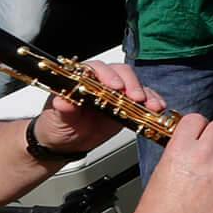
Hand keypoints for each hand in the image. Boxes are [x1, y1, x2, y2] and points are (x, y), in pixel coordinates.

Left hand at [35, 60, 149, 157]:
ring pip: (135, 84)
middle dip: (131, 83)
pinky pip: (143, 99)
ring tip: (151, 106)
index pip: (96, 68)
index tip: (115, 86)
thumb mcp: (56, 118)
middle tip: (136, 97)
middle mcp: (101, 82)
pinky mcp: (127, 106)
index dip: (107, 74)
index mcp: (82, 79)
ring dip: (145, 93)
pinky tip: (157, 109)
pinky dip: (152, 102)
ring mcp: (116, 93)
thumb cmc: (57, 125)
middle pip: (120, 73)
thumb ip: (62, 108)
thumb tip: (62, 101)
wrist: (65, 143)